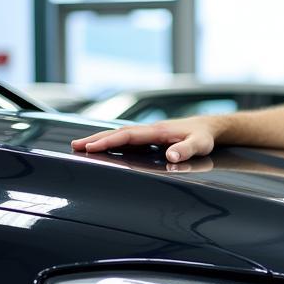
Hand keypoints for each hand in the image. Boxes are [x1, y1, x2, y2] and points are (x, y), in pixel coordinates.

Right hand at [71, 119, 216, 163]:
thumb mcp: (199, 145)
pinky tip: (103, 148)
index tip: (91, 147)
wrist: (208, 127)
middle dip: (96, 139)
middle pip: (118, 133)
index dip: (109, 141)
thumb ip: (186, 150)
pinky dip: (113, 142)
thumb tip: (170, 156)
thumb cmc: (203, 136)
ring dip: (101, 140)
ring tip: (81, 147)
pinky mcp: (150, 138)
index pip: (128, 135)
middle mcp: (149, 130)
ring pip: (120, 135)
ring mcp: (149, 133)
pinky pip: (127, 139)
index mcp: (157, 131)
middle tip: (75, 146)